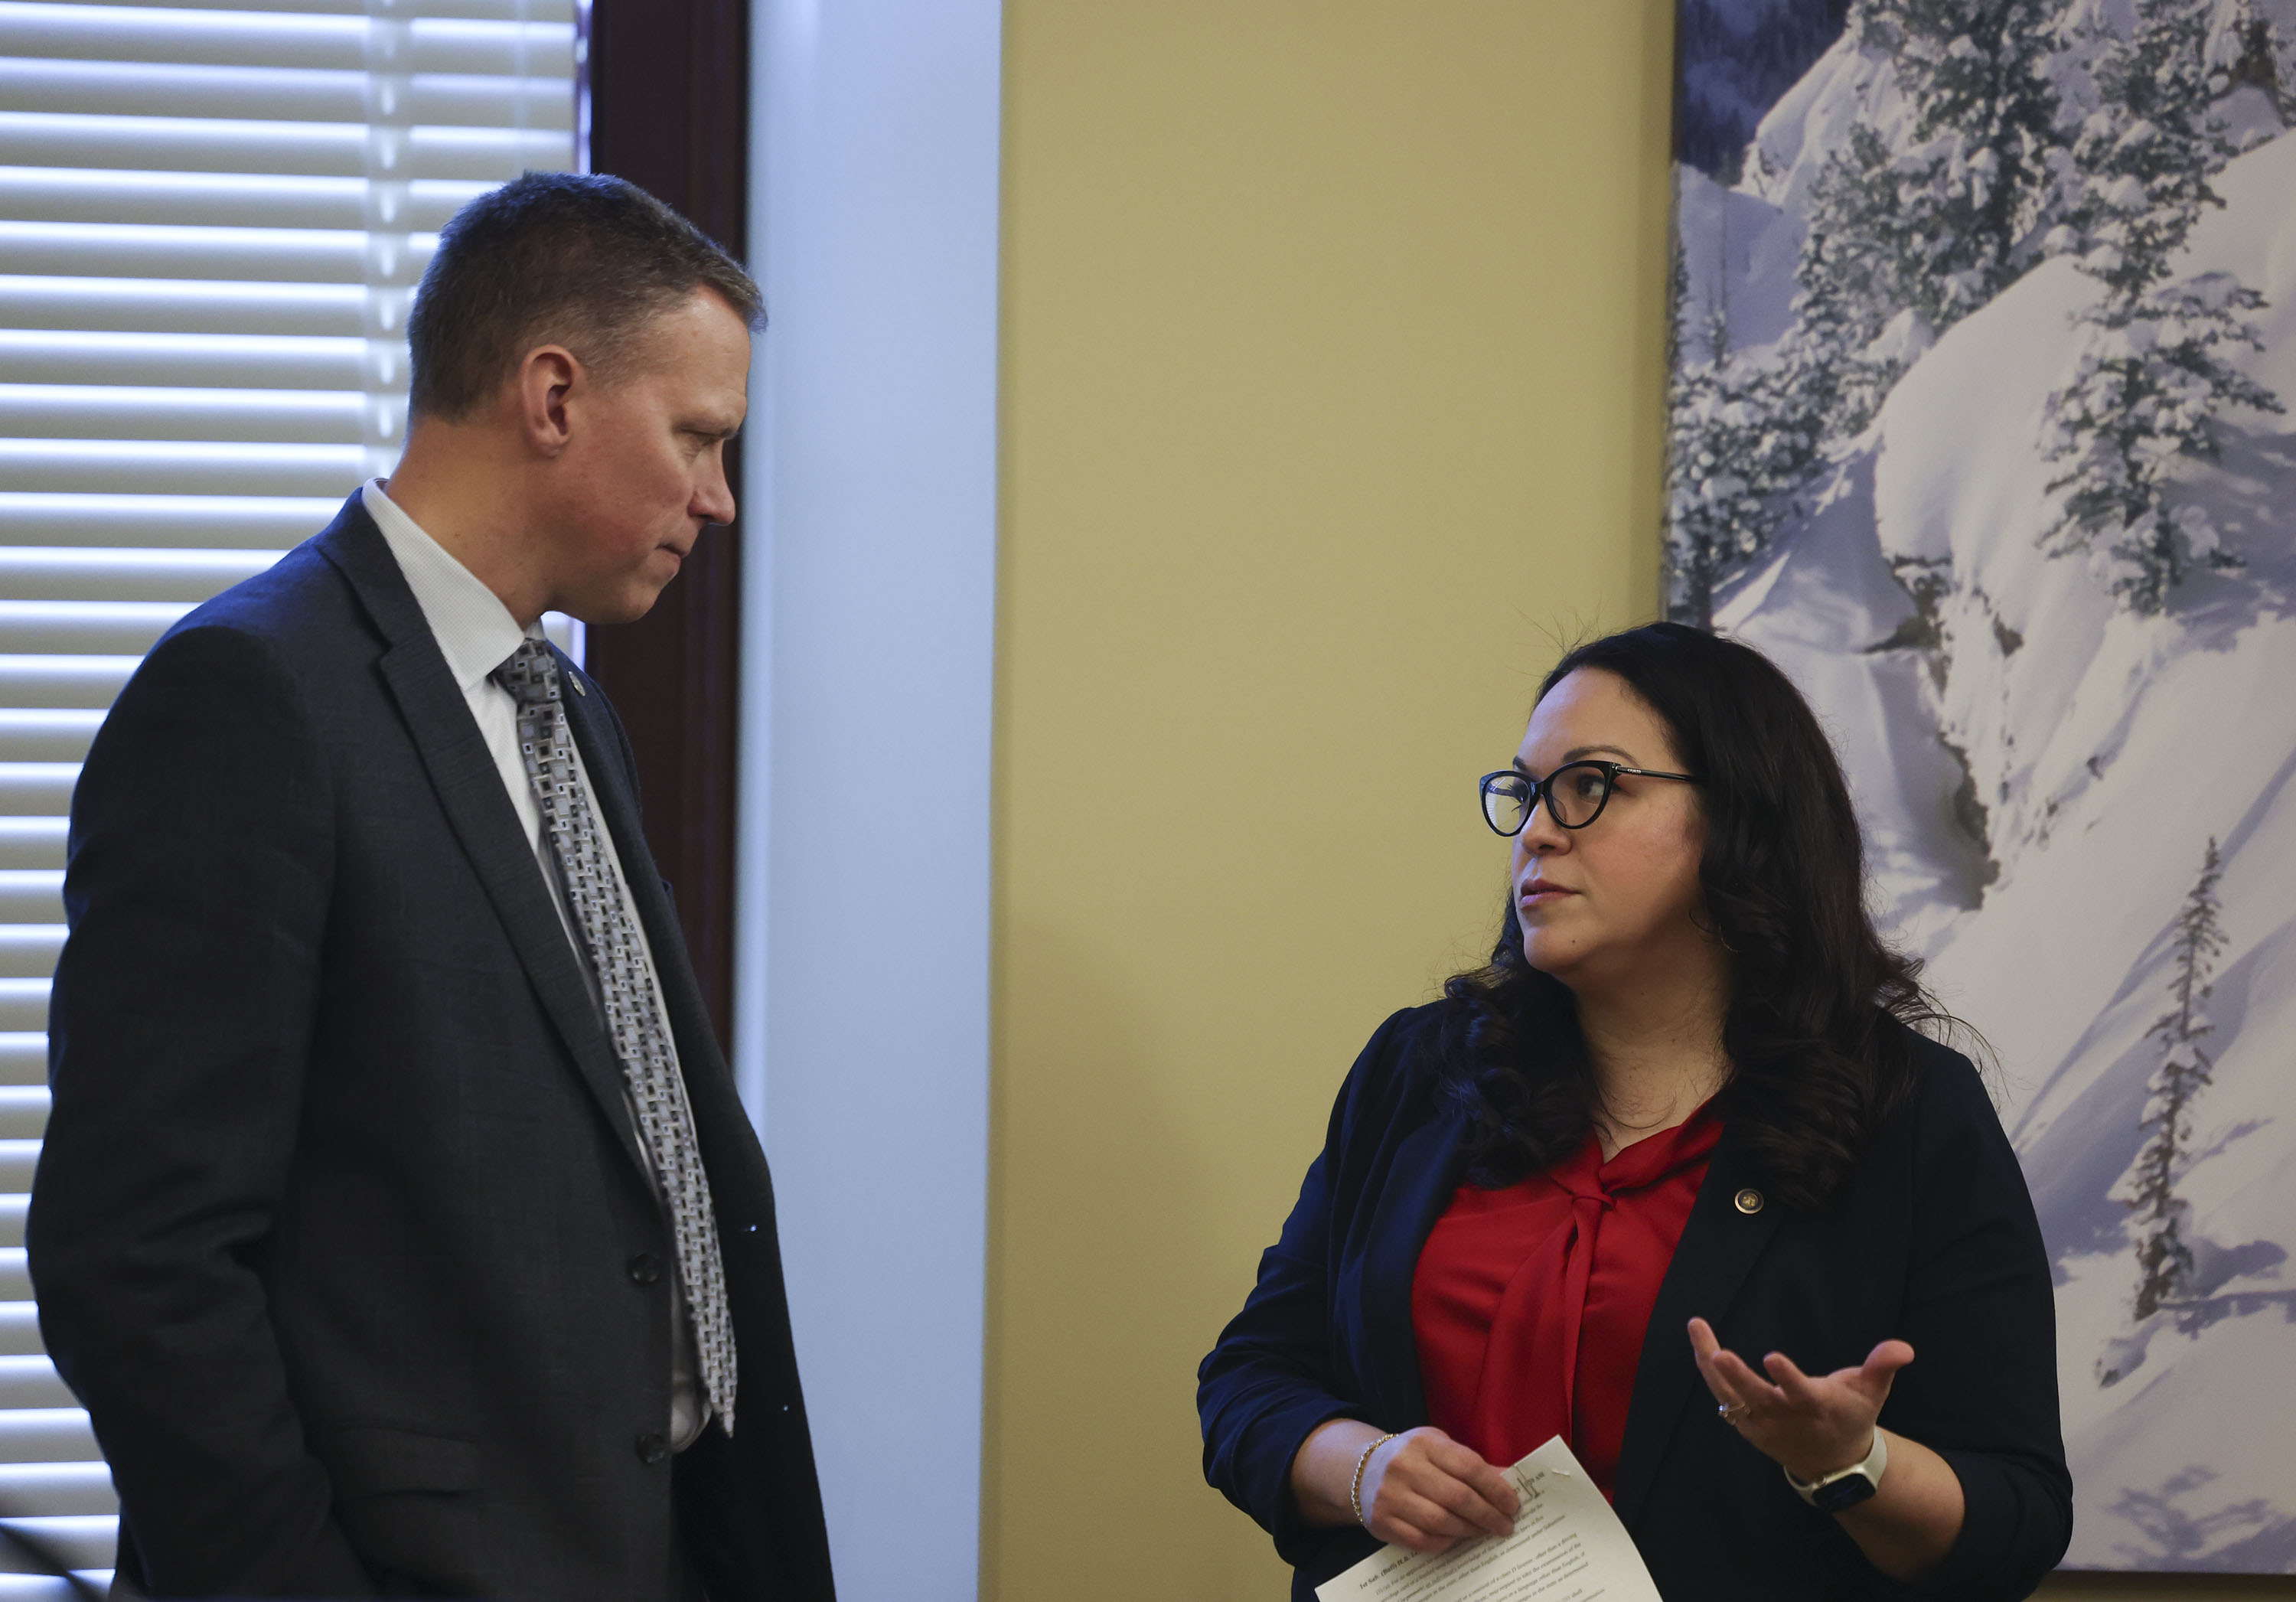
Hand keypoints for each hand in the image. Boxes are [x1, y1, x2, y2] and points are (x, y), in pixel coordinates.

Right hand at [1359, 1427, 1519, 1552]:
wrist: (1361, 1469)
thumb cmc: (1412, 1458)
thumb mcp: (1439, 1447)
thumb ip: (1471, 1463)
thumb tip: (1508, 1481)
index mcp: (1424, 1443)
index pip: (1469, 1466)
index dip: (1496, 1488)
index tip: (1512, 1505)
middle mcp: (1404, 1467)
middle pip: (1457, 1497)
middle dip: (1488, 1515)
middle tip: (1505, 1525)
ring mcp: (1390, 1495)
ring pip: (1441, 1522)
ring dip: (1469, 1530)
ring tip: (1483, 1531)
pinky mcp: (1382, 1521)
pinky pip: (1423, 1540)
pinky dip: (1445, 1542)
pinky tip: (1456, 1537)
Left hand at [1688, 1316, 1913, 1483]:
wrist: (1834, 1462)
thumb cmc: (1851, 1415)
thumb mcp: (1871, 1392)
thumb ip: (1882, 1366)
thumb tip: (1904, 1347)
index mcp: (1816, 1406)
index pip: (1800, 1392)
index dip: (1786, 1376)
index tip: (1771, 1356)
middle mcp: (1785, 1417)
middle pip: (1756, 1397)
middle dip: (1737, 1376)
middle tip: (1717, 1352)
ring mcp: (1762, 1423)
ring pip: (1730, 1396)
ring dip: (1711, 1365)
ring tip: (1697, 1329)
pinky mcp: (1747, 1425)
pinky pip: (1722, 1399)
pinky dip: (1709, 1374)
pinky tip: (1699, 1345)